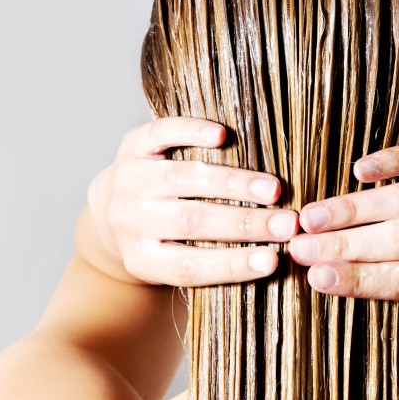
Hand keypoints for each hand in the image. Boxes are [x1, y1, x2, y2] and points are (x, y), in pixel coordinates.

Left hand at [86, 117, 298, 285]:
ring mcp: (129, 180)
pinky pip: (160, 134)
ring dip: (233, 184)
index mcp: (141, 259)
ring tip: (272, 189)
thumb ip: (212, 262)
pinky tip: (222, 135)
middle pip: (191, 221)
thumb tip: (272, 260)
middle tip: (287, 224)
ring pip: (184, 178)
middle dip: (244, 223)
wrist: (111, 208)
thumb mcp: (173, 263)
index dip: (232, 265)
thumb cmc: (161, 241)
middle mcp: (129, 220)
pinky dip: (191, 132)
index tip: (273, 261)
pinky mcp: (132, 145)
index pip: (189, 267)